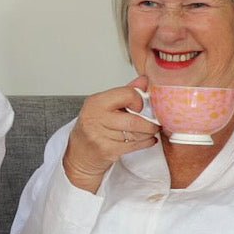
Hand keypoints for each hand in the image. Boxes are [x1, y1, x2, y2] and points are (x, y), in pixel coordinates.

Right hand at [62, 77, 159, 193]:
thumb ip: (125, 92)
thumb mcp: (104, 106)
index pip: (127, 95)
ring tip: (150, 131)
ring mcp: (100, 135)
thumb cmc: (93, 127)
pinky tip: (147, 140)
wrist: (80, 153)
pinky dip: (145, 143)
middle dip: (149, 123)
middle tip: (154, 123)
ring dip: (148, 134)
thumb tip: (144, 80)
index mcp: (96, 102)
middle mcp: (95, 117)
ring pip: (135, 134)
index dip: (139, 100)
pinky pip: (133, 146)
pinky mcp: (106, 150)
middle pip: (133, 120)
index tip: (140, 106)